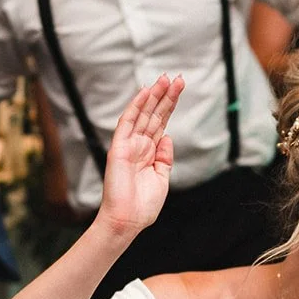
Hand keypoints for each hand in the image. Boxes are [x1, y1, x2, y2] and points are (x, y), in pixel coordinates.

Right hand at [95, 75, 181, 238]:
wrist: (127, 221)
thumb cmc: (143, 206)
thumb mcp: (162, 179)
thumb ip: (165, 158)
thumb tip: (168, 137)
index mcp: (150, 153)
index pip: (161, 123)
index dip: (169, 106)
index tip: (179, 89)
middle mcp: (139, 145)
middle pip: (154, 115)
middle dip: (165, 96)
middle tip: (177, 77)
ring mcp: (129, 145)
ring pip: (142, 114)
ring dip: (153, 96)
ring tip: (165, 79)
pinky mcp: (119, 148)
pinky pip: (127, 123)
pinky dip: (135, 107)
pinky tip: (145, 93)